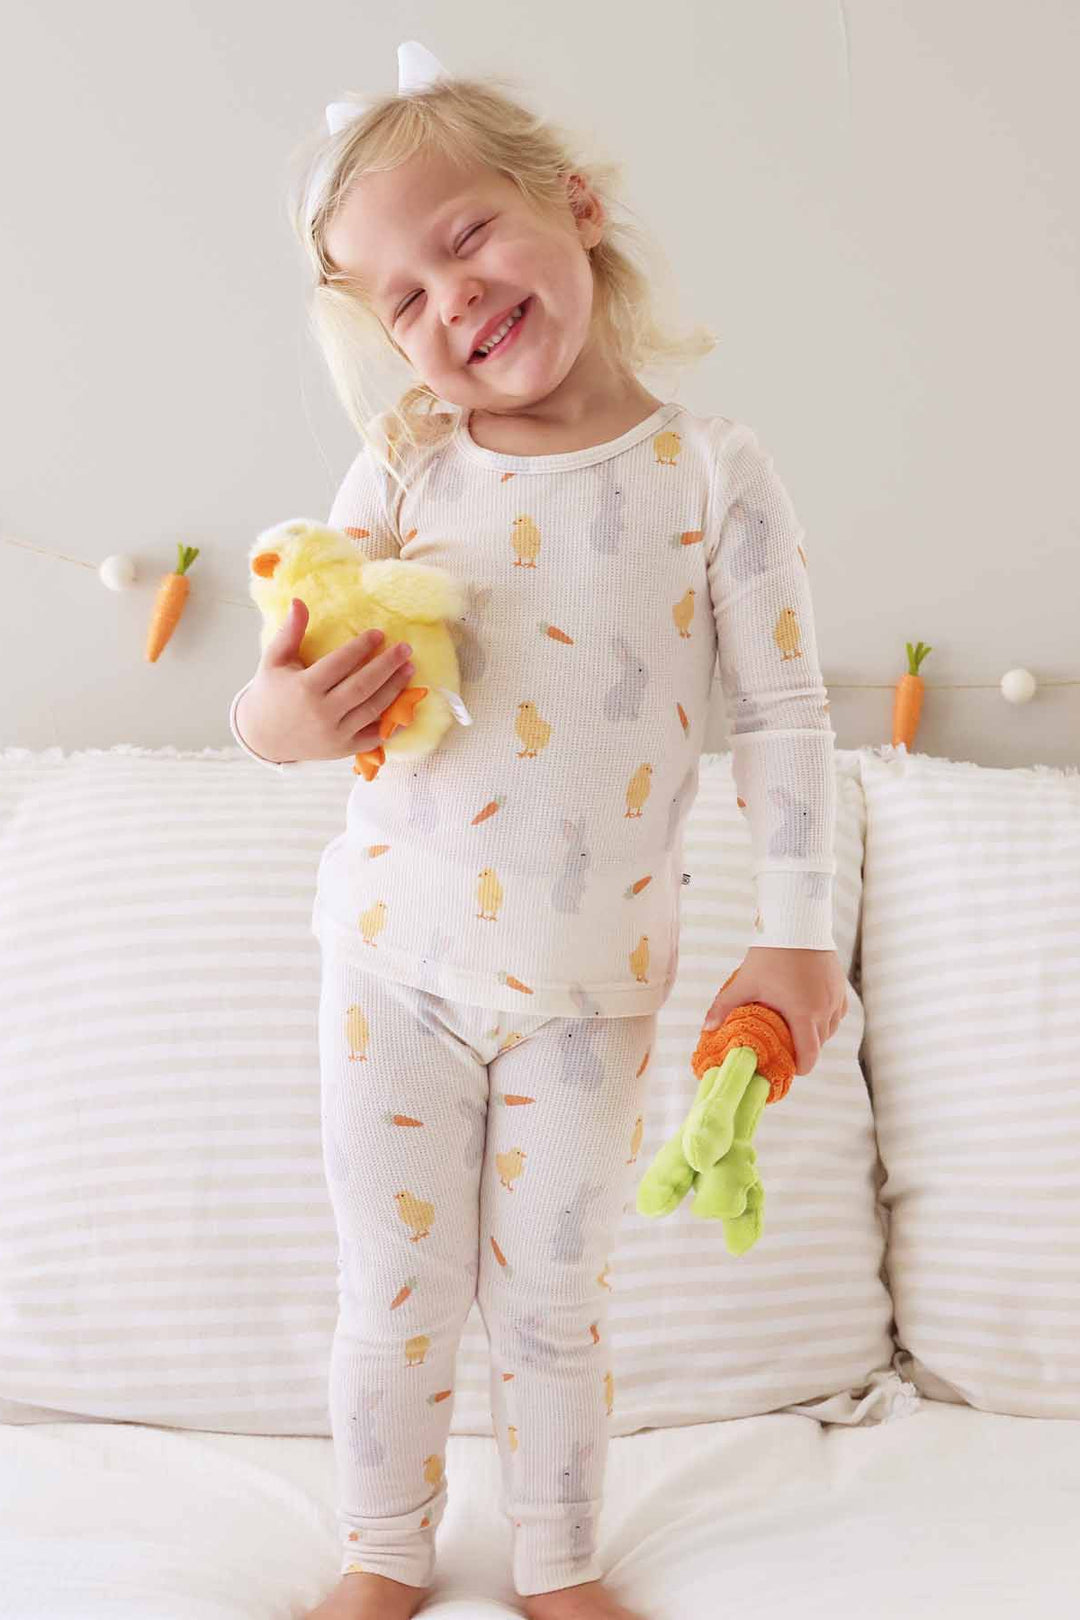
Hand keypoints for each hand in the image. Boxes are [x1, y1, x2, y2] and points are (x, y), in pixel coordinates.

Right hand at [238, 599, 415, 763]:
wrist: (263, 737)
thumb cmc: (270, 693)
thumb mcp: (274, 660)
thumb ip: (290, 632)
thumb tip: (298, 601)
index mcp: (304, 688)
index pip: (340, 663)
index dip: (362, 647)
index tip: (379, 634)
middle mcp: (321, 712)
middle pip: (363, 686)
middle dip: (387, 665)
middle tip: (405, 649)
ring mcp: (334, 734)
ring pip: (372, 709)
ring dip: (395, 689)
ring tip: (409, 669)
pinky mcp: (343, 749)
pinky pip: (374, 738)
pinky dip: (392, 725)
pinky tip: (407, 707)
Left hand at [701, 947, 848, 1077]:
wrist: (797, 924)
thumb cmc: (771, 954)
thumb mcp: (745, 982)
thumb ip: (724, 1007)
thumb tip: (706, 1028)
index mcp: (804, 1014)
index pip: (810, 1055)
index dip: (800, 1067)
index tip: (789, 1067)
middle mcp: (825, 1010)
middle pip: (820, 1045)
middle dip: (805, 1051)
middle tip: (787, 1049)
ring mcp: (835, 997)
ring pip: (830, 1029)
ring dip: (817, 1035)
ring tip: (796, 1030)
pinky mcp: (840, 986)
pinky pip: (838, 1012)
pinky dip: (826, 1018)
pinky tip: (811, 1012)